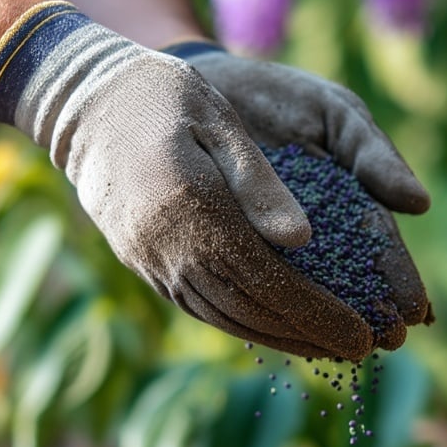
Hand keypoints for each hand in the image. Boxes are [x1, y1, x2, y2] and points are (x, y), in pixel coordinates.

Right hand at [0, 3, 384, 358]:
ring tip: (327, 347)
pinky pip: (199, 305)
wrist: (83, 103)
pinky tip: (274, 326)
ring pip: (224, 315)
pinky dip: (242, 323)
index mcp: (193, 207)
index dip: (317, 314)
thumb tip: (302, 240)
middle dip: (309, 334)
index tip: (363, 335)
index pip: (267, 279)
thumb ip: (259, 182)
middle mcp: (168, 246)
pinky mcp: (143, 263)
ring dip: (279, 336)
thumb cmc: (165, 96)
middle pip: (249, 308)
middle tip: (360, 350)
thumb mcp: (219, 120)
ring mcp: (150, 261)